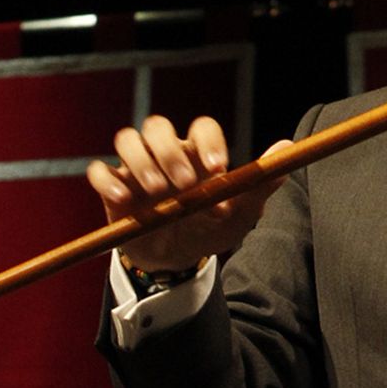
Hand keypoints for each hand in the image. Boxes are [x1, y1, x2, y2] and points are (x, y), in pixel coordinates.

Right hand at [86, 114, 291, 276]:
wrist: (176, 261)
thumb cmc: (209, 227)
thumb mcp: (238, 212)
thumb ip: (260, 181)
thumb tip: (287, 147)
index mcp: (197, 153)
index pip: (201, 127)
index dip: (208, 140)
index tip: (218, 167)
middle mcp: (165, 153)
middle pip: (158, 126)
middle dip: (170, 151)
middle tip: (184, 184)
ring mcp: (135, 168)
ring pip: (127, 139)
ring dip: (140, 161)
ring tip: (156, 190)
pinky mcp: (112, 188)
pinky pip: (99, 170)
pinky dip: (107, 179)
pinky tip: (123, 199)